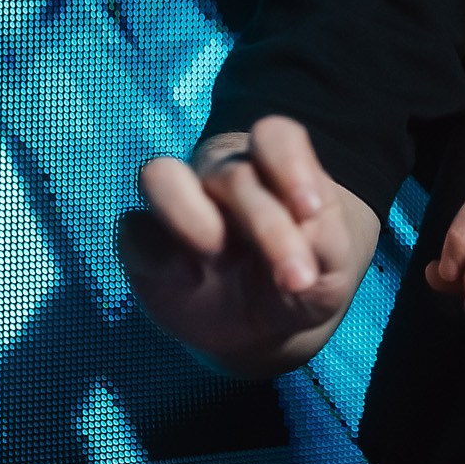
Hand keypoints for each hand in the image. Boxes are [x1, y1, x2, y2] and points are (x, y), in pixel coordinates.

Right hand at [117, 116, 378, 376]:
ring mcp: (180, 206)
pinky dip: (157, 254)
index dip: (291, 163)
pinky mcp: (144, 245)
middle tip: (294, 277)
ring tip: (220, 255)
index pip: (275, 136)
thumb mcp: (332, 269)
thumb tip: (301, 234)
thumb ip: (327, 244)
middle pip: (233, 173)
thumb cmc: (305, 280)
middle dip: (265, 224)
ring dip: (192, 216)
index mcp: (275, 170)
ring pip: (161, 175)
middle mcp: (223, 177)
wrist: (267, 327)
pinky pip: (132, 230)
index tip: (312, 211)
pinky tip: (188, 278)